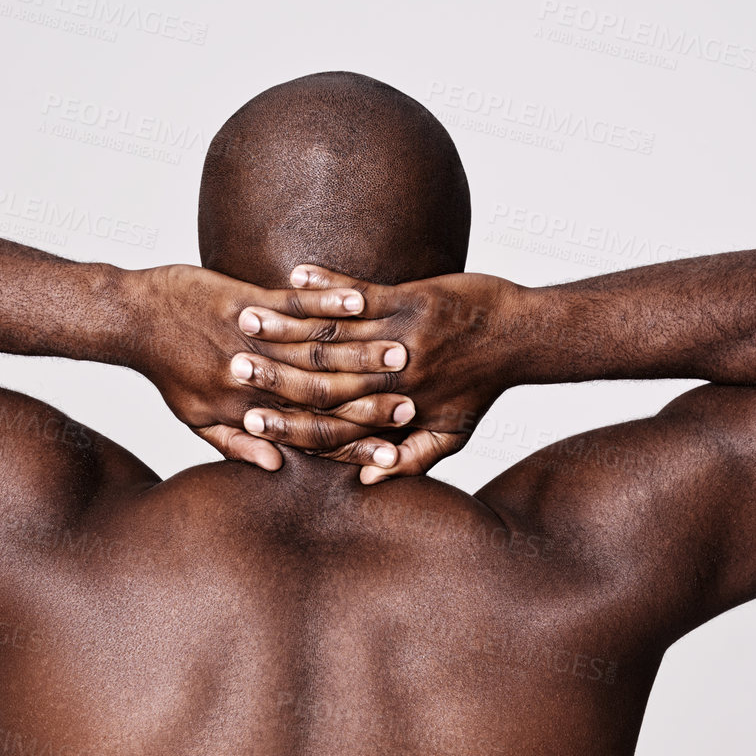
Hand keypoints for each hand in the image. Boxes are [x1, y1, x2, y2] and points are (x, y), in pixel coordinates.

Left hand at [121, 264, 414, 468]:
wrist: (134, 320)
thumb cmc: (168, 370)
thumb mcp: (197, 418)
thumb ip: (237, 444)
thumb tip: (274, 466)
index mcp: (246, 412)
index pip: (311, 434)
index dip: (352, 444)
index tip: (392, 451)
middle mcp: (252, 382)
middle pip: (323, 396)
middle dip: (371, 400)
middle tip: (414, 404)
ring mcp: (249, 340)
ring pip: (315, 351)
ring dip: (361, 350)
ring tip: (403, 351)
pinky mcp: (244, 302)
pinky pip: (294, 304)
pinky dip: (329, 302)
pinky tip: (361, 301)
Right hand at [235, 264, 522, 480]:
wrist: (524, 338)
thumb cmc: (483, 388)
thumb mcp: (451, 435)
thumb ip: (410, 460)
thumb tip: (367, 481)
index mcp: (396, 414)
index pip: (331, 427)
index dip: (288, 425)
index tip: (249, 420)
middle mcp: (394, 380)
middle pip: (321, 383)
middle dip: (272, 375)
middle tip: (230, 366)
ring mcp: (403, 338)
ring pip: (333, 337)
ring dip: (287, 326)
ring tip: (247, 319)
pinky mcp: (414, 300)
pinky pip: (361, 294)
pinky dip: (327, 286)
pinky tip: (295, 274)